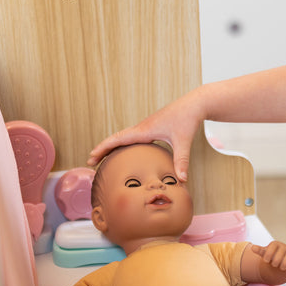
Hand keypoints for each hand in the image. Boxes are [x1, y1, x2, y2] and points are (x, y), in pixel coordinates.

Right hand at [87, 90, 204, 180]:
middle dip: (103, 149)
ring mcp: (147, 126)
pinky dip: (123, 143)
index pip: (118, 139)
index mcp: (145, 130)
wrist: (194, 104)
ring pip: (123, 136)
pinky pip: (132, 136)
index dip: (103, 148)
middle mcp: (142, 127)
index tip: (91, 157)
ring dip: (112, 145)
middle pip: (116, 138)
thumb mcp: (184, 142)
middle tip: (91, 162)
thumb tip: (182, 180)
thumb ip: (181, 161)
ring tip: (102, 157)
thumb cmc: (188, 120)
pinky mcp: (152, 127)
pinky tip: (125, 151)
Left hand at [252, 241, 285, 272]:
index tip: (266, 261)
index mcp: (275, 244)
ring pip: (285, 263)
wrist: (285, 257)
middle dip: (274, 263)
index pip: (270, 250)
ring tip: (281, 267)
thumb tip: (252, 248)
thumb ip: (259, 250)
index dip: (267, 256)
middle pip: (277, 258)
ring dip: (282, 267)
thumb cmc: (273, 254)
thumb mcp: (265, 252)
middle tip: (274, 264)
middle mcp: (284, 247)